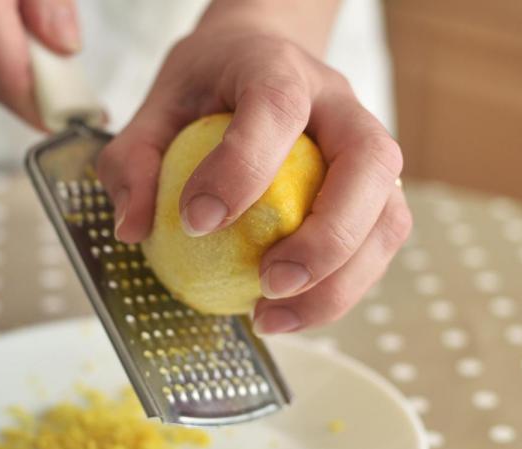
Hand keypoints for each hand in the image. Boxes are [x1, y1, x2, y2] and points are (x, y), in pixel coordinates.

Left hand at [96, 22, 408, 333]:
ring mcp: (369, 149)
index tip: (195, 222)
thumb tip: (133, 228)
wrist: (259, 59)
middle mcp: (340, 104)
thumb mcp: (155, 109)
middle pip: (368, 164)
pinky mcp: (376, 193)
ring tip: (271, 317)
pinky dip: (340, 291)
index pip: (277, 107)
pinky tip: (287, 313)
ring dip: (340, 283)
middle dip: (325, 239)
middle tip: (267, 284)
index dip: (242, 168)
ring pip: (388, 217)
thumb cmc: (208, 87)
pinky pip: (377, 247)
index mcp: (279, 68)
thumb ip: (134, 159)